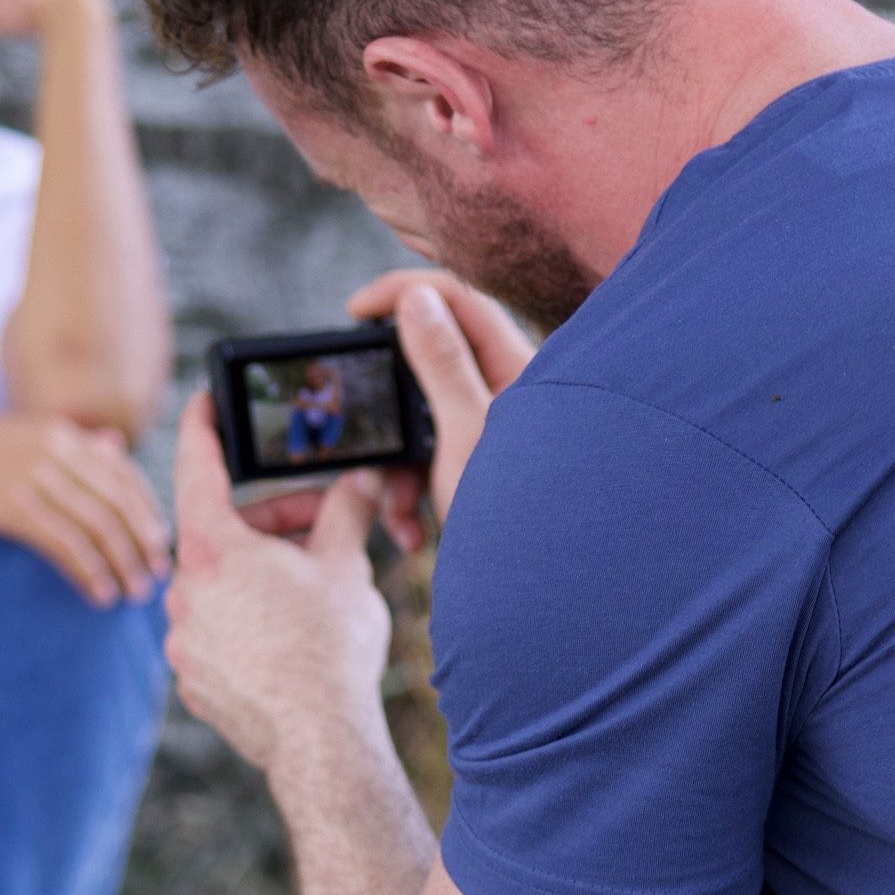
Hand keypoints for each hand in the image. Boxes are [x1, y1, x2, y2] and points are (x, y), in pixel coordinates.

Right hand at [0, 415, 168, 605]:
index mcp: (60, 432)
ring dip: (122, 563)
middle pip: (118, 501)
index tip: (159, 541)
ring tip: (133, 593)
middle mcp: (56, 449)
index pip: (123, 472)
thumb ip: (69, 443)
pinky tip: (99, 594)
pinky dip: (88, 571)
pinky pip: (65, 543)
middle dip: (144, 541)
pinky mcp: (13, 506)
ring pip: (97, 525)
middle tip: (158, 575)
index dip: (147, 509)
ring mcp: (35, 476)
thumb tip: (116, 445)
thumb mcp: (20, 435)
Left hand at [166, 394, 390, 771]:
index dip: (204, 428)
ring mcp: (183, 640)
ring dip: (261, 573)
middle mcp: (184, 591)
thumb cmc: (331, 649)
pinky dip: (249, 620)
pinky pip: (219, 632)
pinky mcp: (193, 680)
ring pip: (221, 585)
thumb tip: (361, 481)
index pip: (199, 466)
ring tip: (315, 584)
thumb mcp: (345, 566)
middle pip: (221, 533)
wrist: (321, 741)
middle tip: (323, 520)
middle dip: (271, 521)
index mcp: (213, 549)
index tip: (205, 403)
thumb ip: (346, 513)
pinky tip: (292, 634)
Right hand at [345, 268, 536, 541]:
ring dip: (399, 465)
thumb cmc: (522, 521)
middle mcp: (514, 398)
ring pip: (426, 422)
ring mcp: (497, 437)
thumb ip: (442, 363)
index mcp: (523, 373)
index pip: (462, 300)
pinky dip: (413, 492)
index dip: (405, 293)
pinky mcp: (481, 472)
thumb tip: (415, 299)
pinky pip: (433, 462)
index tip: (356, 309)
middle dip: (393, 401)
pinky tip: (409, 531)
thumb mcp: (466, 435)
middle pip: (436, 364)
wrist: (538, 601)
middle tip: (366, 414)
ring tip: (397, 506)